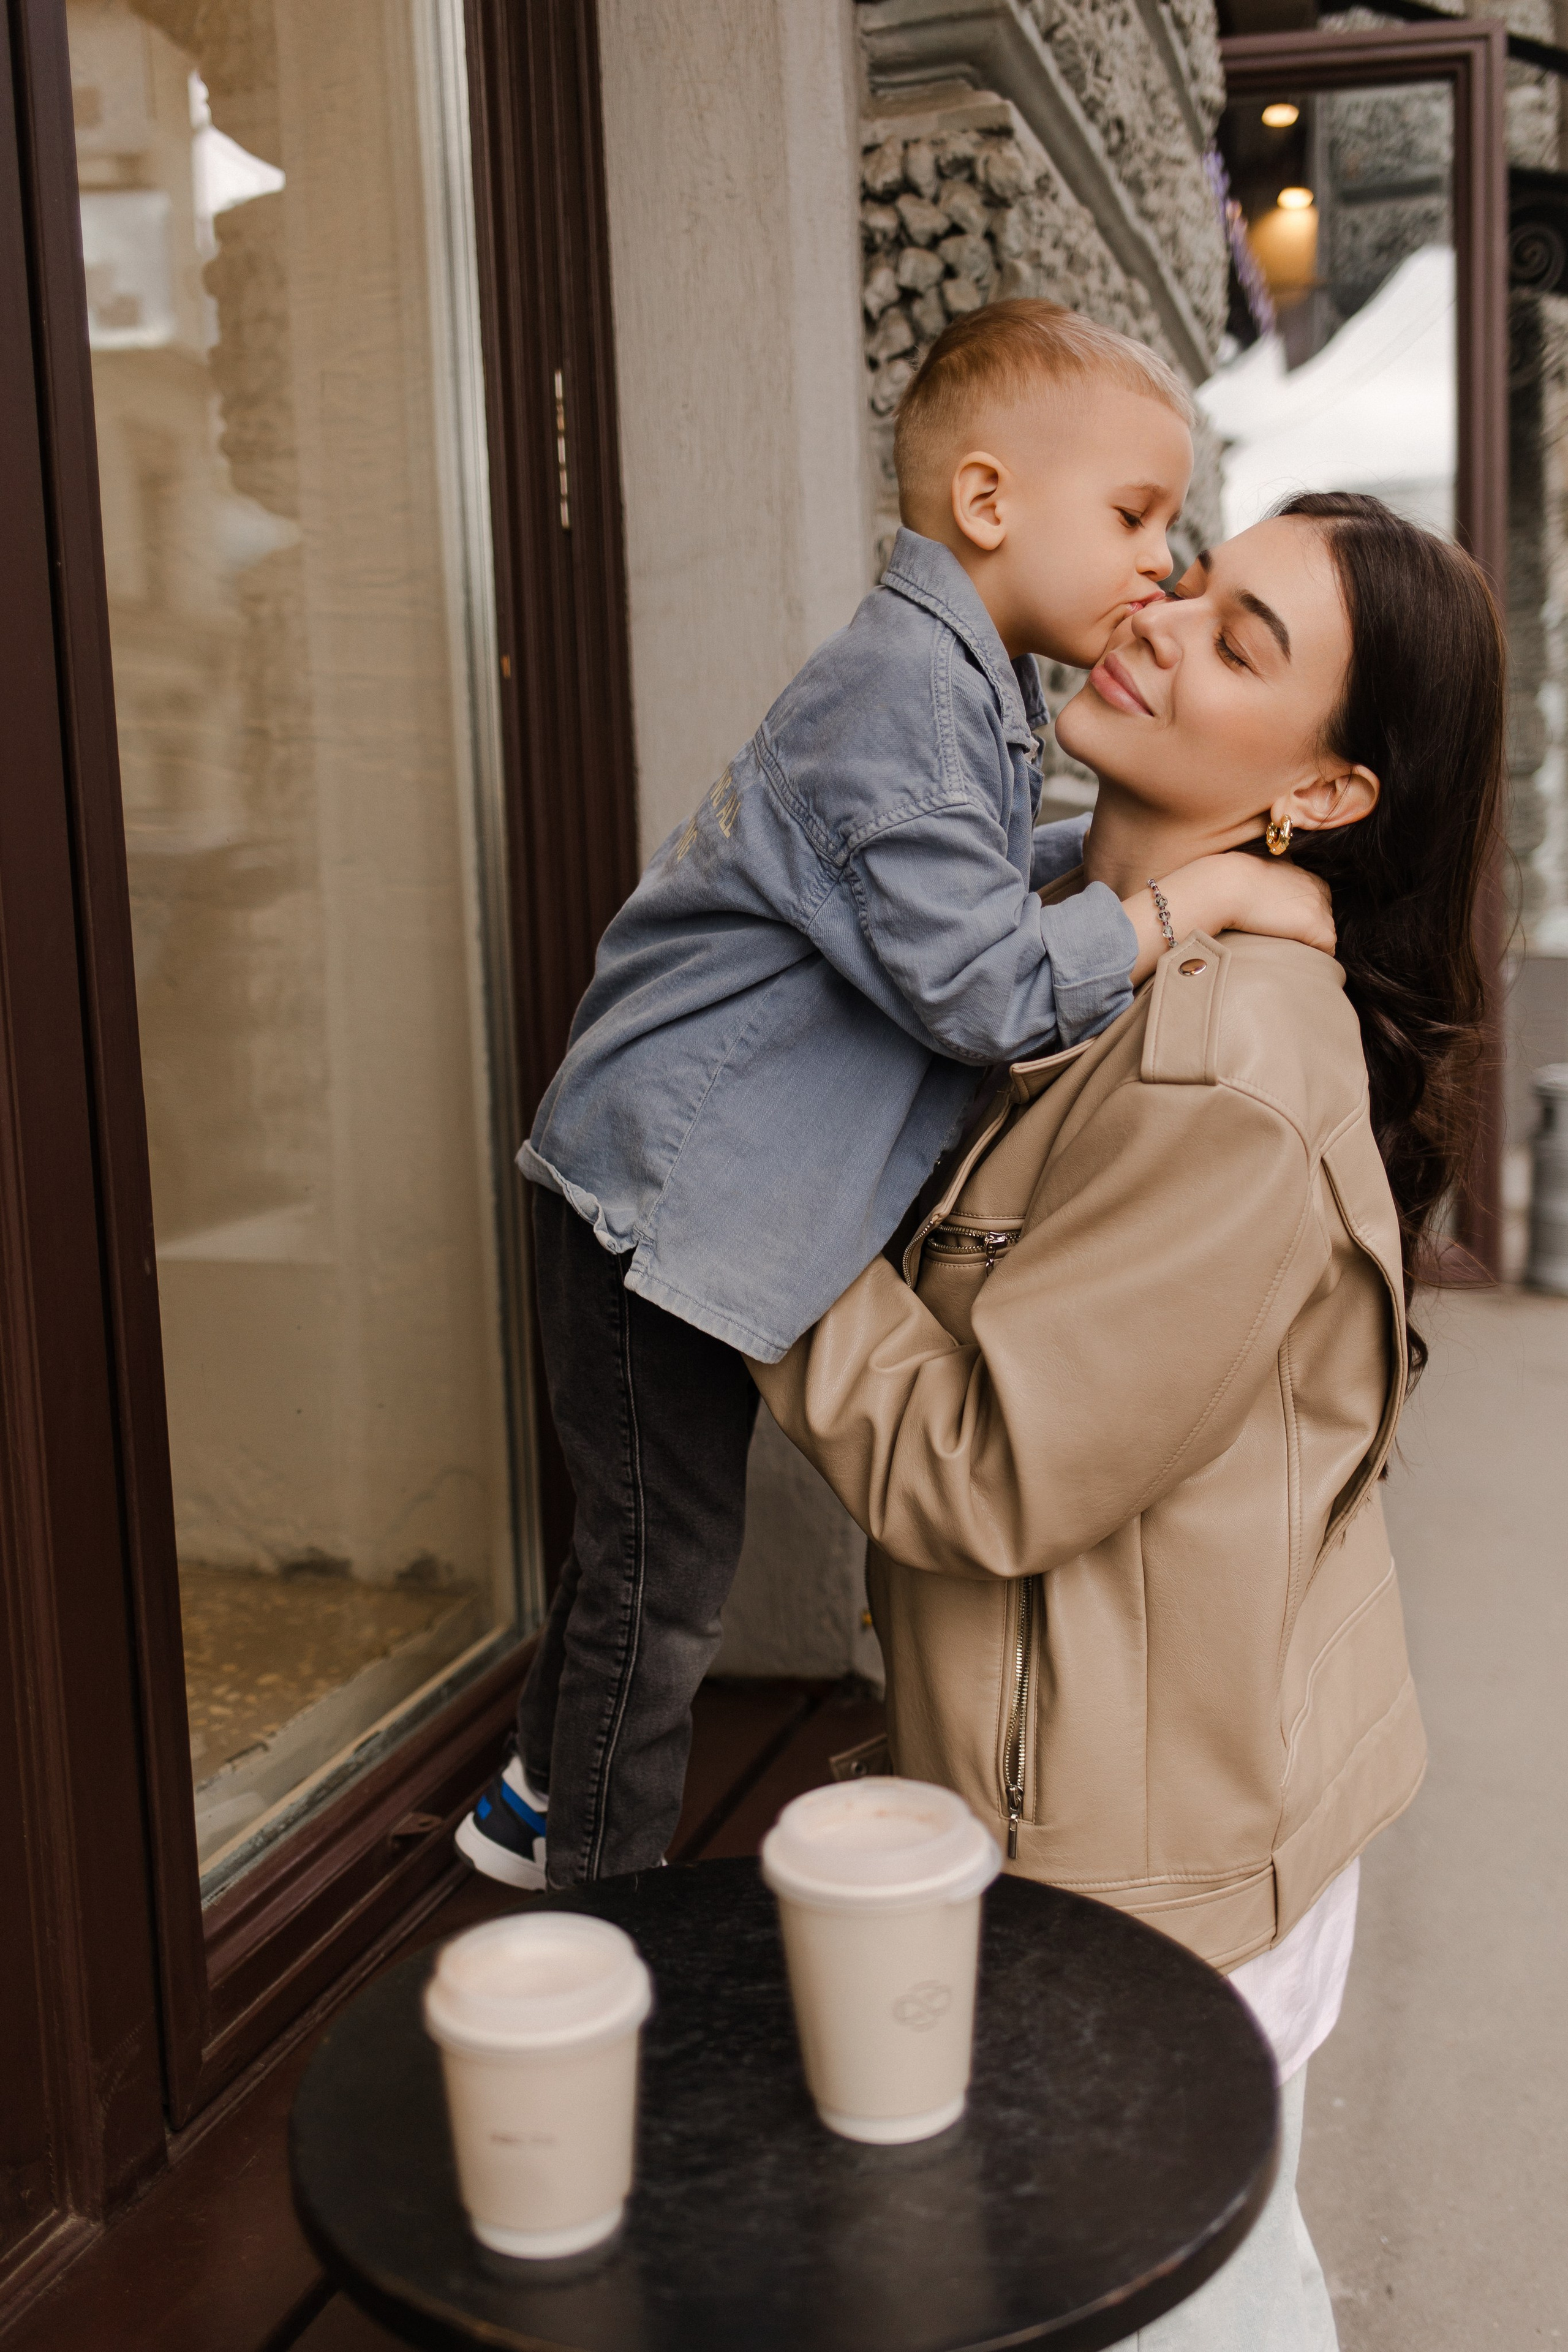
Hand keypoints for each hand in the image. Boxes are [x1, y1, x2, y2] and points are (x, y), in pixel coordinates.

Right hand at [1120, 853, 1334, 984]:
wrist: (1225, 886)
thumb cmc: (1229, 881)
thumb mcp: (1257, 873)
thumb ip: (1271, 883)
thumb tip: (1264, 896)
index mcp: (1305, 874)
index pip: (1314, 902)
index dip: (1298, 917)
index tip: (1278, 925)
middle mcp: (1319, 888)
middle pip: (1323, 918)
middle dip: (1306, 930)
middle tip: (1279, 938)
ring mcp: (1320, 907)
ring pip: (1324, 934)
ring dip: (1308, 943)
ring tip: (1282, 948)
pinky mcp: (1317, 927)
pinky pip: (1327, 950)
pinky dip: (1313, 957)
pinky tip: (1291, 957)